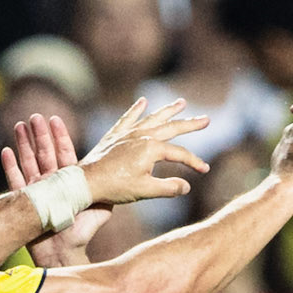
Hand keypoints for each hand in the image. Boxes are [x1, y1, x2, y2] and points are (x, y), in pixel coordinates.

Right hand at [2, 111, 108, 265]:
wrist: (63, 255)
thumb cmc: (83, 234)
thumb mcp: (101, 209)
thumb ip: (108, 190)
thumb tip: (126, 175)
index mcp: (70, 182)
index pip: (64, 154)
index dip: (60, 137)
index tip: (55, 119)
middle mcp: (53, 183)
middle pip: (45, 154)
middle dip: (41, 135)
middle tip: (35, 116)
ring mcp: (37, 191)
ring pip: (29, 163)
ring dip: (24, 145)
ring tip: (20, 126)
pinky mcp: (25, 202)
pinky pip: (15, 182)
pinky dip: (11, 167)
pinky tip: (6, 151)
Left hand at [80, 96, 209, 207]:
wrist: (87, 182)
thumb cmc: (116, 188)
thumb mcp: (146, 191)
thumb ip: (169, 188)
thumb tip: (187, 186)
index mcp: (152, 149)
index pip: (180, 154)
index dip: (194, 162)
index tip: (204, 170)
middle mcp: (142, 136)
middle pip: (172, 128)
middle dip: (190, 124)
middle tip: (206, 119)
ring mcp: (128, 133)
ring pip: (153, 118)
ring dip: (168, 110)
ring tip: (181, 102)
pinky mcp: (115, 136)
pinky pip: (128, 119)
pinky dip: (136, 109)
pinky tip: (143, 102)